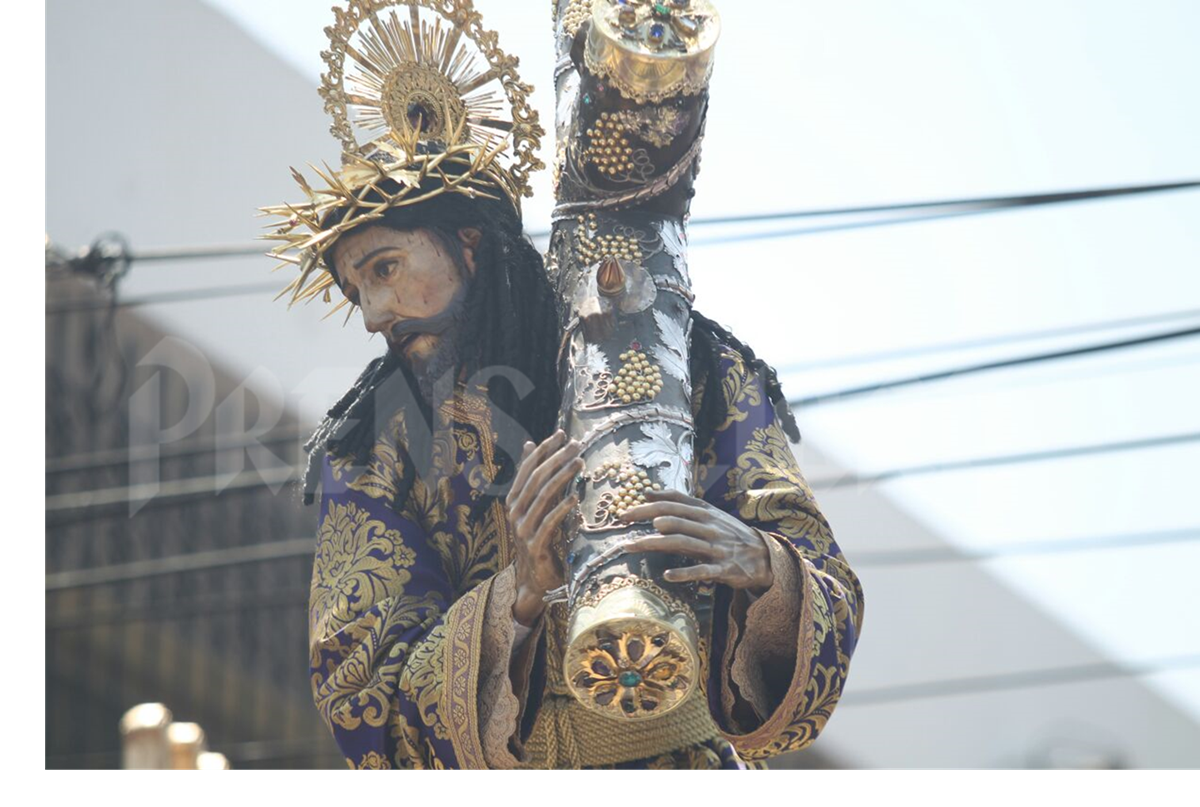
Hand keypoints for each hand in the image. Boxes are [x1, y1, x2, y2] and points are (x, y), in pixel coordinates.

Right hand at [505, 428, 584, 625]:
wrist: (533, 578)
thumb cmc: (537, 537)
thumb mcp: (534, 505)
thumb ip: (533, 479)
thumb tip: (530, 444)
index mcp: (514, 499)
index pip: (528, 468)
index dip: (544, 450)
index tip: (562, 434)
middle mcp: (515, 511)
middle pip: (536, 478)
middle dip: (557, 458)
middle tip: (576, 444)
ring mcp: (523, 529)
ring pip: (542, 497)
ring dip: (562, 477)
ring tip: (579, 462)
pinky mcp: (534, 545)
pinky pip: (548, 523)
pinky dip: (561, 509)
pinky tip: (574, 497)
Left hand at [617, 488, 773, 595]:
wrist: (763, 556)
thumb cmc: (728, 533)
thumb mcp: (708, 513)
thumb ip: (680, 503)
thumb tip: (648, 493)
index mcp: (705, 512)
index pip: (674, 502)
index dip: (649, 504)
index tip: (626, 511)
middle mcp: (709, 527)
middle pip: (674, 519)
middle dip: (646, 518)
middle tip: (623, 521)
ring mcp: (716, 547)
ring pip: (683, 542)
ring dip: (657, 543)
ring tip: (636, 544)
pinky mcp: (723, 569)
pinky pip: (702, 570)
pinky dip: (684, 573)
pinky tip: (667, 575)